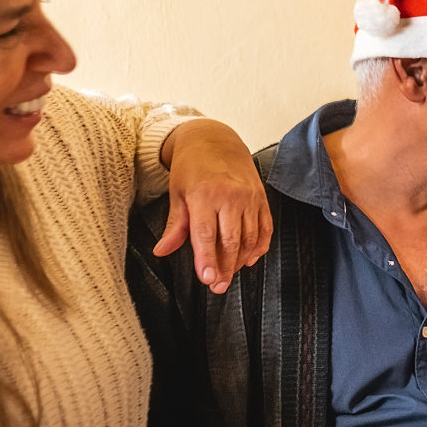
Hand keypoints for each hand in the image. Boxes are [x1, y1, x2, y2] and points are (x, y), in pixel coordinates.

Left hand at [155, 120, 271, 292]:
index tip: (207, 279)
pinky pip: (265, 228)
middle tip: (218, 286)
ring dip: (240, 260)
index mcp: (204, 195)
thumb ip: (175, 225)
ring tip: (230, 275)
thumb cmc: (192, 167)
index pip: (206, 235)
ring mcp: (249, 197)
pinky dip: (259, 246)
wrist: (216, 140)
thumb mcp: (177, 193)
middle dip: (224, 267)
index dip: (207, 260)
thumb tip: (162, 251)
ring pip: (249, 237)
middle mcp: (230, 196)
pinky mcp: (261, 198)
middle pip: (231, 240)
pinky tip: (250, 259)